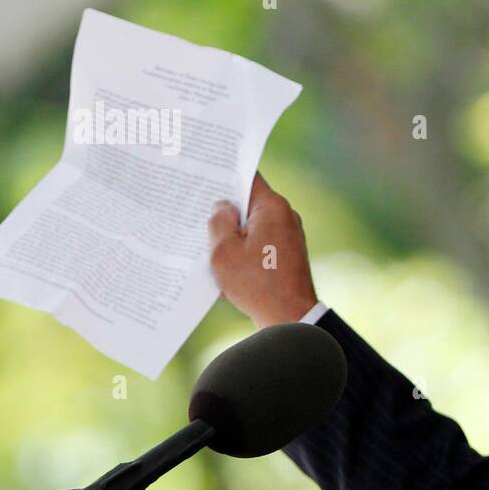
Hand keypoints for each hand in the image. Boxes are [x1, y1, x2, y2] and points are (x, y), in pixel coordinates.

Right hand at [208, 172, 317, 328]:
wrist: (291, 318)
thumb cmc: (257, 285)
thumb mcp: (224, 251)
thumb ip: (218, 221)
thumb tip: (222, 206)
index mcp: (272, 207)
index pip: (247, 177)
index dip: (224, 173)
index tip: (204, 171)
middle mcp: (286, 216)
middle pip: (249, 202)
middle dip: (225, 209)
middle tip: (197, 211)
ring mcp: (289, 235)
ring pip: (253, 224)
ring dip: (233, 233)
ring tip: (209, 244)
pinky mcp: (288, 253)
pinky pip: (261, 242)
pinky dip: (245, 248)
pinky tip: (227, 264)